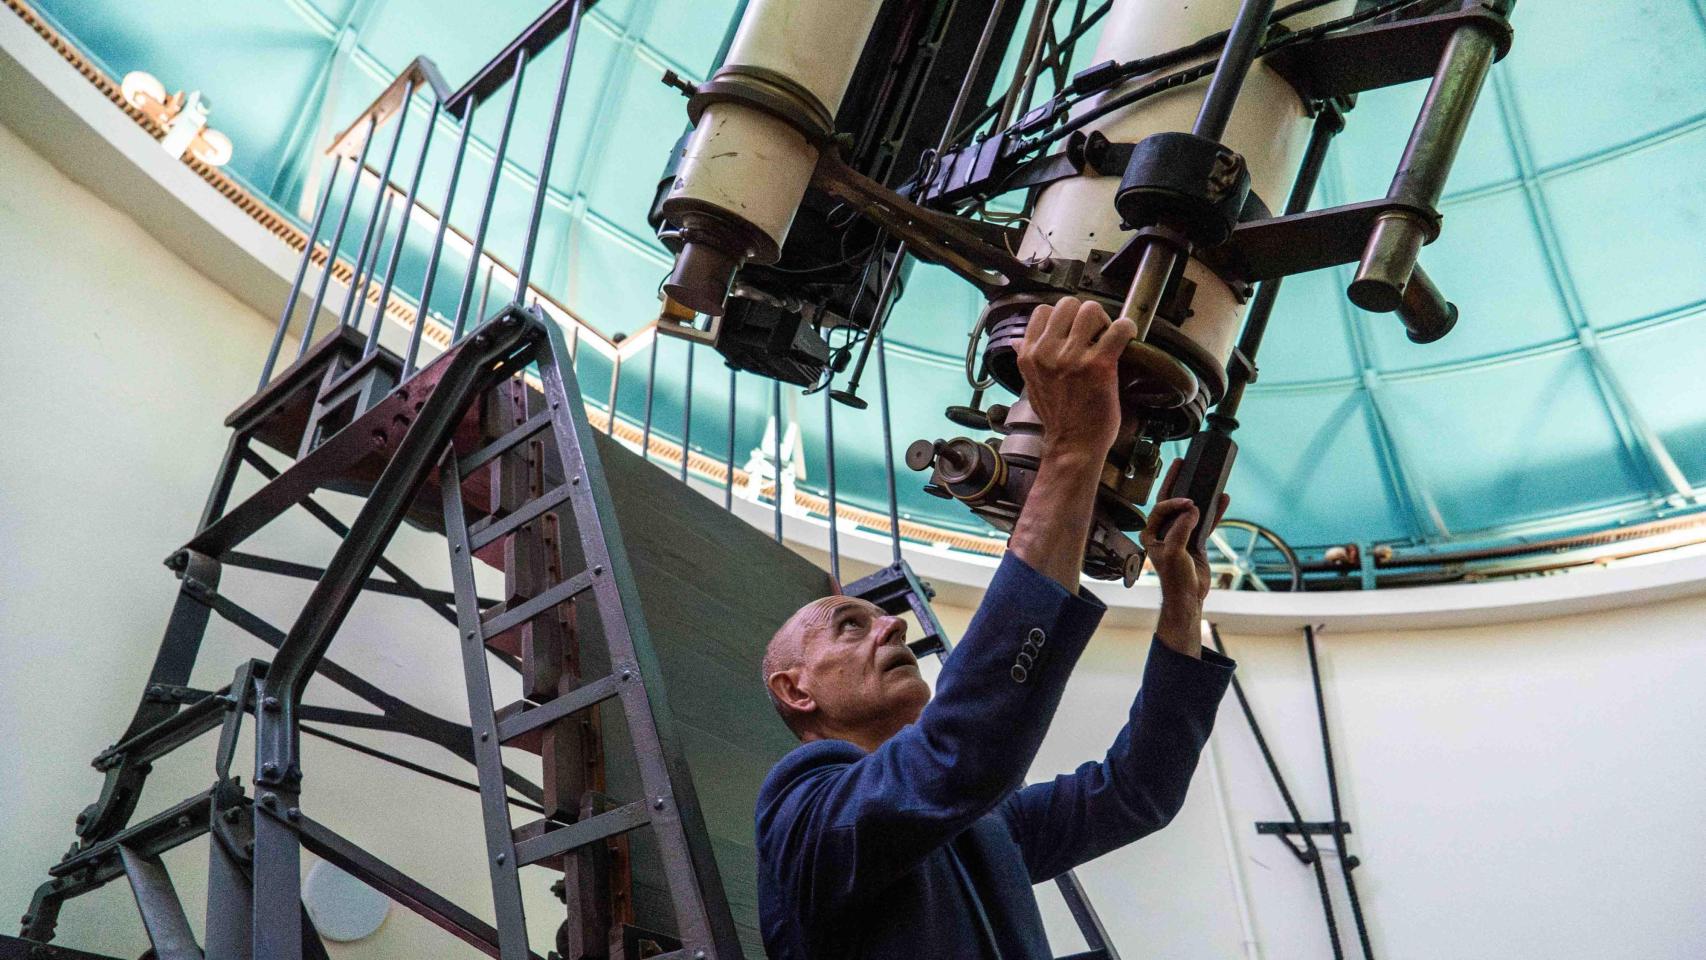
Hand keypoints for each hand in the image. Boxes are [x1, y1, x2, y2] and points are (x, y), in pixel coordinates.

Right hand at [1016, 297, 1137, 460]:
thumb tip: (1016, 341)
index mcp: (1029, 356)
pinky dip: (1126, 329)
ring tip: (1107, 338)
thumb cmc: (1057, 418)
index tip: (1072, 330)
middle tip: (1093, 334)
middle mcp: (1047, 353)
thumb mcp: (1031, 385)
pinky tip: (1126, 337)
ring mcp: (1073, 358)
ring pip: (1091, 311)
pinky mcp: (1099, 366)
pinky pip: (1118, 329)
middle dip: (1083, 315)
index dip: (1062, 317)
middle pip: (1068, 304)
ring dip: (1104, 321)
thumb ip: (1027, 359)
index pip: (1043, 311)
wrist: (1073, 445)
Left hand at [1140, 459, 1229, 655]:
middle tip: (1182, 463)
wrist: (1188, 596)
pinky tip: (1222, 498)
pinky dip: (1214, 510)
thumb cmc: (1174, 578)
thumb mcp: (1173, 552)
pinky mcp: (1196, 541)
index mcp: (1151, 533)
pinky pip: (1206, 521)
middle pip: (1171, 500)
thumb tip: (1192, 510)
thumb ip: (1181, 530)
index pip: (1160, 508)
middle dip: (1176, 481)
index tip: (1189, 501)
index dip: (1173, 501)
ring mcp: (1181, 534)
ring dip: (1198, 493)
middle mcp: (1164, 531)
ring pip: (1190, 509)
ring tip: (1203, 475)